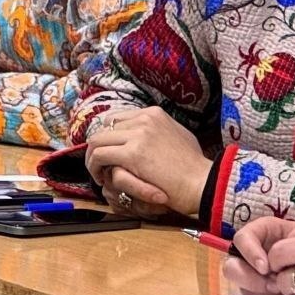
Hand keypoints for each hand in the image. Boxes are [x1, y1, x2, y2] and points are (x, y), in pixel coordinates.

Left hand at [84, 106, 210, 216]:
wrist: (200, 181)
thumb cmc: (192, 165)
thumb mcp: (177, 135)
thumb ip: (157, 131)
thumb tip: (141, 135)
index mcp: (154, 113)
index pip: (117, 118)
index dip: (110, 137)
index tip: (110, 152)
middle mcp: (145, 119)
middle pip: (104, 128)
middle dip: (99, 147)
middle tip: (102, 165)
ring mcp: (138, 134)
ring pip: (96, 140)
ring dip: (94, 158)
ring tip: (99, 173)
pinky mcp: (132, 154)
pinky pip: (99, 156)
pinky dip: (95, 167)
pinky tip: (102, 178)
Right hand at [226, 217, 294, 294]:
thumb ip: (292, 244)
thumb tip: (270, 265)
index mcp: (262, 233)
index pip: (242, 238)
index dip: (249, 253)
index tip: (265, 267)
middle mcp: (252, 255)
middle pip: (232, 267)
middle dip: (251, 279)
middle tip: (274, 285)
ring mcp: (254, 276)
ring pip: (243, 288)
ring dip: (261, 293)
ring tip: (283, 293)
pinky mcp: (261, 294)